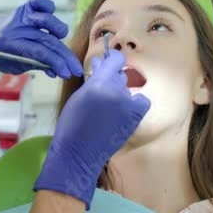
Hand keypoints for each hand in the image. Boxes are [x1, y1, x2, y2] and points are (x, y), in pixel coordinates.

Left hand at [0, 0, 83, 78]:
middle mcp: (17, 28)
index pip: (40, 53)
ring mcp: (20, 16)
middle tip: (76, 68)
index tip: (67, 73)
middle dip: (64, 56)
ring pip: (45, 19)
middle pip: (47, 40)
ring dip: (59, 30)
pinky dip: (48, 6)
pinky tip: (53, 16)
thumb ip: (33, 65)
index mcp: (11, 45)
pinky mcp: (23, 8)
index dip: (56, 63)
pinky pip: (38, 2)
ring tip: (64, 41)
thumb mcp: (12, 66)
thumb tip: (56, 70)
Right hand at [34, 50, 150, 207]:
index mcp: (100, 83)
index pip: (116, 60)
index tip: (107, 65)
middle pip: (121, 76)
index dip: (112, 60)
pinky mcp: (135, 118)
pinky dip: (134, 103)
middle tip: (101, 92)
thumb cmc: (72, 122)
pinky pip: (140, 102)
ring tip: (108, 107)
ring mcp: (128, 106)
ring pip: (128, 89)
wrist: (78, 152)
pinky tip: (124, 110)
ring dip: (120, 93)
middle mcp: (117, 91)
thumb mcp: (79, 95)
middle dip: (112, 80)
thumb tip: (101, 62)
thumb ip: (93, 78)